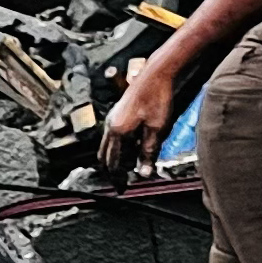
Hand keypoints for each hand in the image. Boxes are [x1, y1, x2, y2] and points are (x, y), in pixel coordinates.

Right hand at [99, 53, 184, 181]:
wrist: (156, 73)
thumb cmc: (157, 97)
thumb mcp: (156, 128)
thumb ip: (148, 152)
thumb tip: (144, 173)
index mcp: (118, 131)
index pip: (113, 162)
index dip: (118, 177)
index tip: (122, 188)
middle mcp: (111, 125)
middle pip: (104, 155)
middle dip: (111, 170)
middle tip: (121, 182)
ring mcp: (112, 118)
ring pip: (107, 146)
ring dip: (114, 159)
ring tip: (125, 169)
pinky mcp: (118, 113)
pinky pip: (112, 136)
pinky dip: (117, 148)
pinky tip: (130, 150)